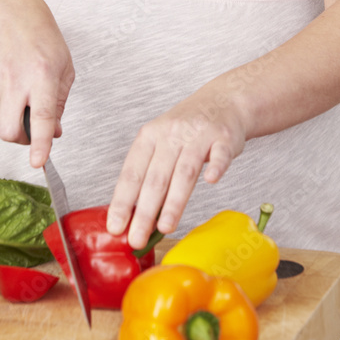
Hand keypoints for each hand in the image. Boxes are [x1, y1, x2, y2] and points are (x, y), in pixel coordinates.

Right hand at [0, 0, 74, 167]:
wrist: (4, 9)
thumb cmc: (39, 33)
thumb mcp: (62, 64)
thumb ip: (59, 102)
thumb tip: (54, 133)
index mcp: (41, 73)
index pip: (42, 116)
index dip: (41, 144)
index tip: (39, 162)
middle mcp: (14, 77)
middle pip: (10, 130)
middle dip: (22, 139)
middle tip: (32, 131)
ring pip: (1, 118)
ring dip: (13, 115)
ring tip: (22, 89)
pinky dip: (3, 99)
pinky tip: (9, 77)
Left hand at [106, 81, 246, 249]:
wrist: (223, 101)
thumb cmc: (187, 129)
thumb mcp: (161, 143)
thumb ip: (150, 175)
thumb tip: (133, 218)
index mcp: (150, 136)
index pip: (132, 173)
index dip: (122, 201)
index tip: (115, 227)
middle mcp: (171, 134)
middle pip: (155, 177)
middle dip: (144, 212)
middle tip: (137, 239)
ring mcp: (198, 135)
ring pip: (183, 171)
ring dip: (174, 202)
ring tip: (164, 228)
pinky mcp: (224, 137)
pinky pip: (219, 154)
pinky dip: (215, 167)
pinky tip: (211, 181)